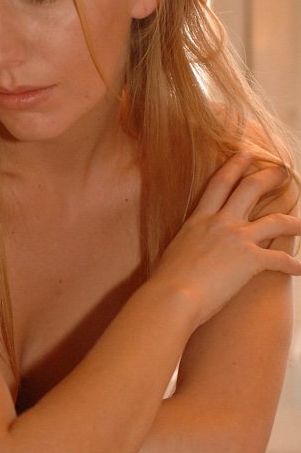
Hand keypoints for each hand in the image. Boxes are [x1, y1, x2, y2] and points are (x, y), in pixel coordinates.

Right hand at [151, 153, 300, 327]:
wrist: (172, 297)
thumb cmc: (165, 282)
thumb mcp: (174, 253)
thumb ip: (187, 246)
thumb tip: (187, 253)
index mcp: (199, 220)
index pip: (220, 184)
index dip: (234, 166)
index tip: (246, 156)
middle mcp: (220, 223)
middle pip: (251, 189)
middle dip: (270, 177)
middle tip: (283, 171)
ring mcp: (237, 239)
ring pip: (276, 222)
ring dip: (294, 222)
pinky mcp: (250, 260)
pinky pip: (280, 259)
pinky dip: (294, 265)